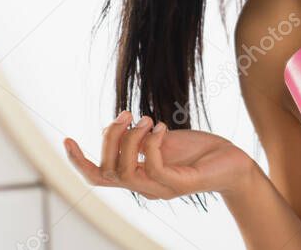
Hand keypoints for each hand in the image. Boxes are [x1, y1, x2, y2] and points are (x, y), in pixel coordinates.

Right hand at [63, 110, 256, 200]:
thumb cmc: (199, 151)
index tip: (67, 138)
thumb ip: (139, 137)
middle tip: (126, 113)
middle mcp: (145, 187)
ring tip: (145, 118)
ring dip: (129, 140)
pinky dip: (151, 144)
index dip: (78, 161)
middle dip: (109, 139)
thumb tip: (117, 125)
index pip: (99, 176)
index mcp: (138, 176)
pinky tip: (160, 127)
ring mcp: (161, 189)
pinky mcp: (179, 184)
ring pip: (125, 172)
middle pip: (107, 171)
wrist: (233, 162)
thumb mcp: (163, 139)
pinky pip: (153, 168)